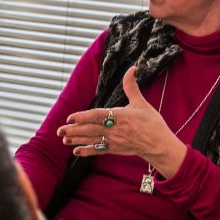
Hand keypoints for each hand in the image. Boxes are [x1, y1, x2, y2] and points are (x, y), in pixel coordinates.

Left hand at [56, 67, 187, 175]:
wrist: (160, 145)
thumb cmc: (151, 123)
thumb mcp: (141, 103)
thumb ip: (131, 86)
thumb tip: (132, 68)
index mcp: (120, 116)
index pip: (98, 116)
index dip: (83, 117)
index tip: (70, 117)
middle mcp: (115, 129)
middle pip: (91, 129)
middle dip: (74, 130)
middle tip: (59, 130)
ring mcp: (114, 141)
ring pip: (92, 140)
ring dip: (77, 140)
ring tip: (64, 139)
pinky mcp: (115, 149)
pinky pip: (99, 150)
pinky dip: (87, 151)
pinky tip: (76, 151)